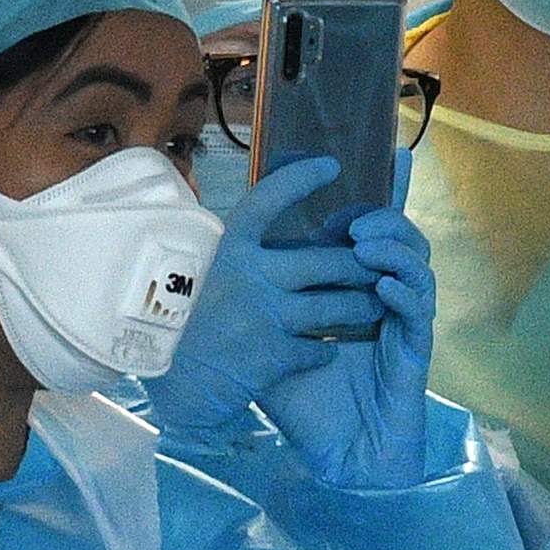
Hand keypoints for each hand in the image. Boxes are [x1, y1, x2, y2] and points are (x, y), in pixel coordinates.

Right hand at [142, 156, 370, 435]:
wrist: (171, 383)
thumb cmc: (181, 324)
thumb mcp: (198, 274)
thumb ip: (235, 255)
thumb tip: (262, 231)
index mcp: (227, 248)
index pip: (267, 200)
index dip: (300, 179)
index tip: (330, 166)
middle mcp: (250, 276)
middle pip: (329, 261)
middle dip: (361, 264)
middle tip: (379, 264)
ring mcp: (265, 316)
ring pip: (338, 305)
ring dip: (363, 306)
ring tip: (375, 305)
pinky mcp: (275, 356)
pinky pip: (321, 349)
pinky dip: (328, 350)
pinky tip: (330, 350)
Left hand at [255, 149, 442, 488]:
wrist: (341, 464)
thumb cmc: (310, 411)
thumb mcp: (269, 353)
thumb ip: (257, 317)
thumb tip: (209, 284)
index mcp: (354, 293)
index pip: (367, 234)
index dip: (380, 194)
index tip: (379, 155)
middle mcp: (383, 301)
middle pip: (397, 238)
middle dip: (386, 211)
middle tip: (357, 215)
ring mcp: (402, 324)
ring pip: (414, 265)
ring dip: (392, 247)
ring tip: (365, 243)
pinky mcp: (414, 352)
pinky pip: (418, 311)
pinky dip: (404, 292)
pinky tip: (387, 286)